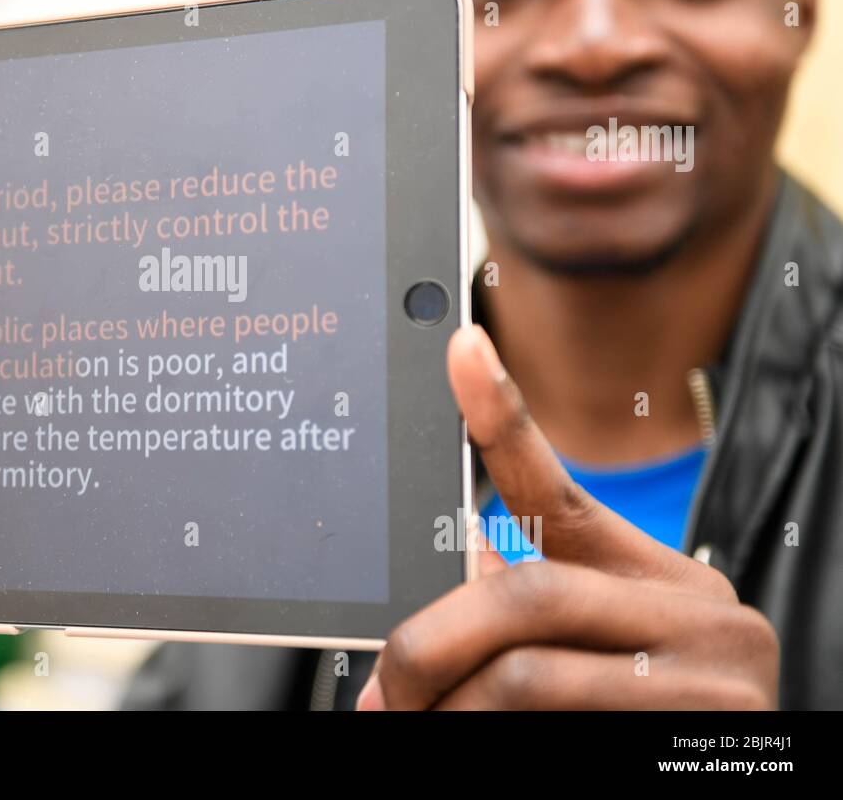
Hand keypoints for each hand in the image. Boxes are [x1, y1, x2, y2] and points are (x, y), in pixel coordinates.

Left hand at [359, 325, 778, 709]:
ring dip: (450, 710)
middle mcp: (701, 615)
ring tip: (419, 729)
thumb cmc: (643, 730)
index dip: (503, 418)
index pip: (562, 491)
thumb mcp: (598, 664)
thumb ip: (534, 610)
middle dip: (429, 646)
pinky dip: (491, 743)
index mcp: (661, 584)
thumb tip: (467, 562)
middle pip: (522, 593)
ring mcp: (713, 678)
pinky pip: (550, 728)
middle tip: (385, 692)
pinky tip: (476, 752)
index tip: (459, 348)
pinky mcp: (706, 734)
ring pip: (524, 671)